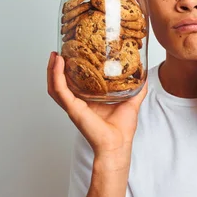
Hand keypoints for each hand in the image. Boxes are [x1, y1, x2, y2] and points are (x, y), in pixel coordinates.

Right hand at [47, 52, 147, 167]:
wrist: (118, 144)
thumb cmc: (122, 129)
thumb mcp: (131, 101)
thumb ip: (137, 88)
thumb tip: (144, 74)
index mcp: (88, 101)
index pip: (75, 82)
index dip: (71, 69)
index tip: (72, 53)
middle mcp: (78, 103)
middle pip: (61, 83)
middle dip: (57, 67)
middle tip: (59, 52)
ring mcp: (73, 105)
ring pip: (55, 85)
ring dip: (52, 69)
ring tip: (55, 55)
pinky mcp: (73, 108)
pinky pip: (60, 89)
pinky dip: (56, 76)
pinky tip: (58, 63)